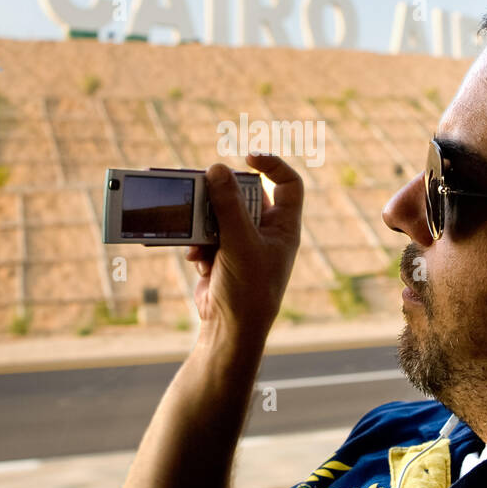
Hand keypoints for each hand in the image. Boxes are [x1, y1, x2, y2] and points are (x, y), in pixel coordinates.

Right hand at [184, 153, 301, 339]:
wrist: (229, 330)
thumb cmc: (249, 290)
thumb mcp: (239, 242)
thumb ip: (228, 205)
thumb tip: (216, 169)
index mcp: (284, 227)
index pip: (288, 184)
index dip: (272, 165)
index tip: (247, 157)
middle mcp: (265, 232)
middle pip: (244, 196)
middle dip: (222, 198)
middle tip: (204, 188)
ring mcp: (242, 244)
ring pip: (219, 215)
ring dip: (205, 225)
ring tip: (199, 238)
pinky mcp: (220, 256)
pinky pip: (205, 236)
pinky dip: (198, 246)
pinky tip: (198, 262)